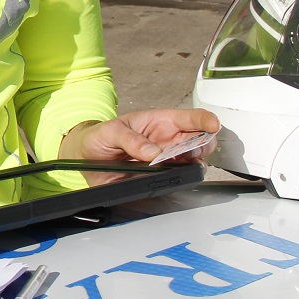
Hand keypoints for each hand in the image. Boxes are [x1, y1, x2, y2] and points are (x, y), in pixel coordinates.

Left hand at [58, 109, 219, 164]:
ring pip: (193, 162)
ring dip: (192, 164)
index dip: (205, 120)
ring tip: (177, 164)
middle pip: (201, 141)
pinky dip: (179, 180)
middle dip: (203, 145)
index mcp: (161, 122)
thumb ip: (131, 140)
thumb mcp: (110, 132)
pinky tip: (170, 178)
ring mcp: (166, 161)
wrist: (86, 157)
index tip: (212, 125)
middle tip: (190, 151)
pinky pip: (177, 180)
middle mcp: (169, 141)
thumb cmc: (101, 137)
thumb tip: (153, 153)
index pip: (191, 118)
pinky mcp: (160, 178)